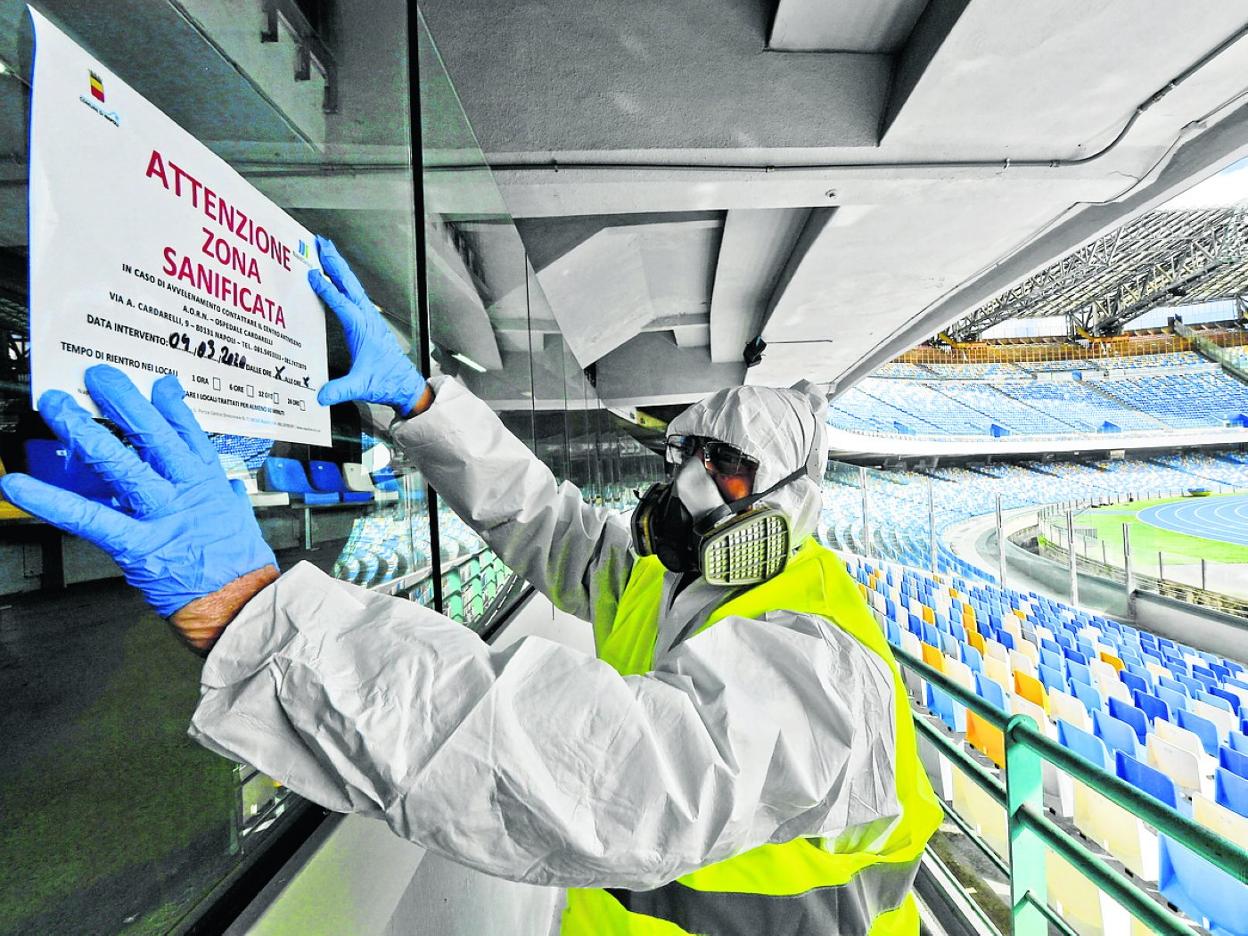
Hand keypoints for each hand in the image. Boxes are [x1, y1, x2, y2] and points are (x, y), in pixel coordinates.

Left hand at [0, 366, 277, 647]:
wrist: (243, 608)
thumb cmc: (241, 571)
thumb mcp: (242, 523)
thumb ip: (228, 497)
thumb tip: (225, 484)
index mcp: (210, 485)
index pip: (190, 434)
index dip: (172, 406)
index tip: (159, 385)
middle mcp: (185, 491)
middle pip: (153, 436)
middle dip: (123, 402)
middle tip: (97, 376)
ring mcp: (161, 515)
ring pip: (120, 463)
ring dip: (84, 430)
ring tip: (57, 406)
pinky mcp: (137, 544)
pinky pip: (87, 518)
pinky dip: (50, 501)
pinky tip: (21, 485)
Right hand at [308, 235, 428, 415]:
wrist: (404, 384)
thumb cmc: (385, 381)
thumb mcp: (361, 386)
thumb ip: (340, 390)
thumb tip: (321, 395)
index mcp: (362, 328)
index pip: (341, 303)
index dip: (326, 288)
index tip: (311, 273)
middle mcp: (366, 318)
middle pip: (348, 284)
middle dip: (334, 262)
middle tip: (320, 242)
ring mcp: (369, 318)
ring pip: (352, 286)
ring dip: (339, 267)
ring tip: (326, 250)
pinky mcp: (369, 321)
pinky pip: (354, 294)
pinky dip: (343, 281)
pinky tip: (337, 277)